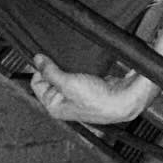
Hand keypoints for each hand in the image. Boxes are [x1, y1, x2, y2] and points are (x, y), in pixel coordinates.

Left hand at [29, 53, 154, 123]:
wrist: (124, 99)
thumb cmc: (97, 100)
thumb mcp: (68, 83)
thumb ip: (50, 72)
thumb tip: (37, 60)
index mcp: (55, 106)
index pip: (37, 84)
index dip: (39, 69)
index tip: (43, 56)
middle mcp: (64, 102)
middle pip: (50, 78)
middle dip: (53, 67)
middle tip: (58, 56)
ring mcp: (77, 94)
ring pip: (64, 75)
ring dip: (66, 66)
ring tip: (71, 60)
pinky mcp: (89, 86)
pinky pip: (77, 73)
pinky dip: (78, 66)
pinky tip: (81, 62)